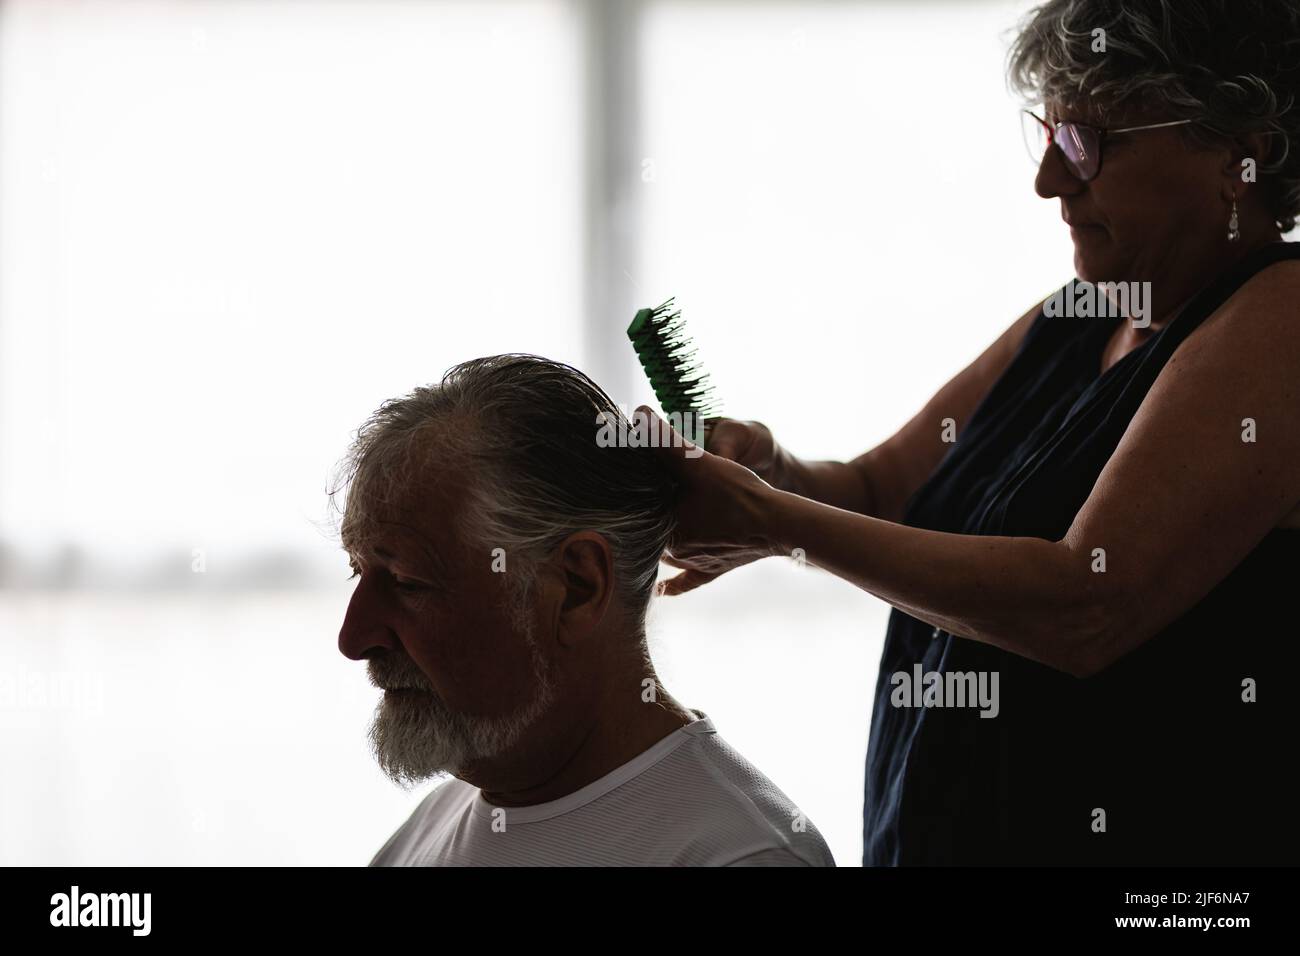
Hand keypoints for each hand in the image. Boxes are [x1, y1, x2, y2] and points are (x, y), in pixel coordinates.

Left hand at [636, 407, 784, 595]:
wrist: (780, 524)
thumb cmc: (739, 494)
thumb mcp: (699, 462)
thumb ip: (665, 440)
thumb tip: (638, 414)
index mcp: (664, 532)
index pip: (634, 515)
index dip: (628, 498)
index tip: (620, 484)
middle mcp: (674, 553)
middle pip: (650, 533)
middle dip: (643, 518)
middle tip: (631, 498)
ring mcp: (694, 564)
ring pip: (666, 553)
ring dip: (657, 541)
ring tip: (645, 523)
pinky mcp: (713, 569)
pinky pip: (687, 580)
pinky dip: (674, 584)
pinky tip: (663, 590)